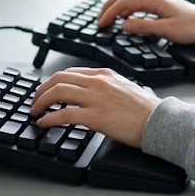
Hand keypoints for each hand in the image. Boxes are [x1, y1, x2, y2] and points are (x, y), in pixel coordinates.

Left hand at [29, 67, 159, 147]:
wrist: (159, 121)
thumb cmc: (145, 110)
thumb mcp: (124, 88)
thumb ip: (105, 88)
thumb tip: (89, 97)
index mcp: (104, 74)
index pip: (70, 72)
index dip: (52, 82)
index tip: (45, 91)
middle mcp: (98, 82)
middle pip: (58, 79)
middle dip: (41, 90)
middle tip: (34, 102)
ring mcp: (96, 98)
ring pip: (57, 92)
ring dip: (41, 102)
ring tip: (35, 112)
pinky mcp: (96, 117)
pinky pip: (64, 114)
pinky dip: (49, 118)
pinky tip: (43, 123)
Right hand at [97, 0, 194, 44]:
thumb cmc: (192, 28)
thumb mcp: (166, 30)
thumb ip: (143, 26)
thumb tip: (123, 25)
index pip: (124, 2)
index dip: (109, 13)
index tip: (101, 24)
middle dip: (109, 5)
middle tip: (99, 19)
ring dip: (117, 5)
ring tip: (108, 18)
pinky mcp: (161, 3)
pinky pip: (138, 1)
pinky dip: (127, 7)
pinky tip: (126, 18)